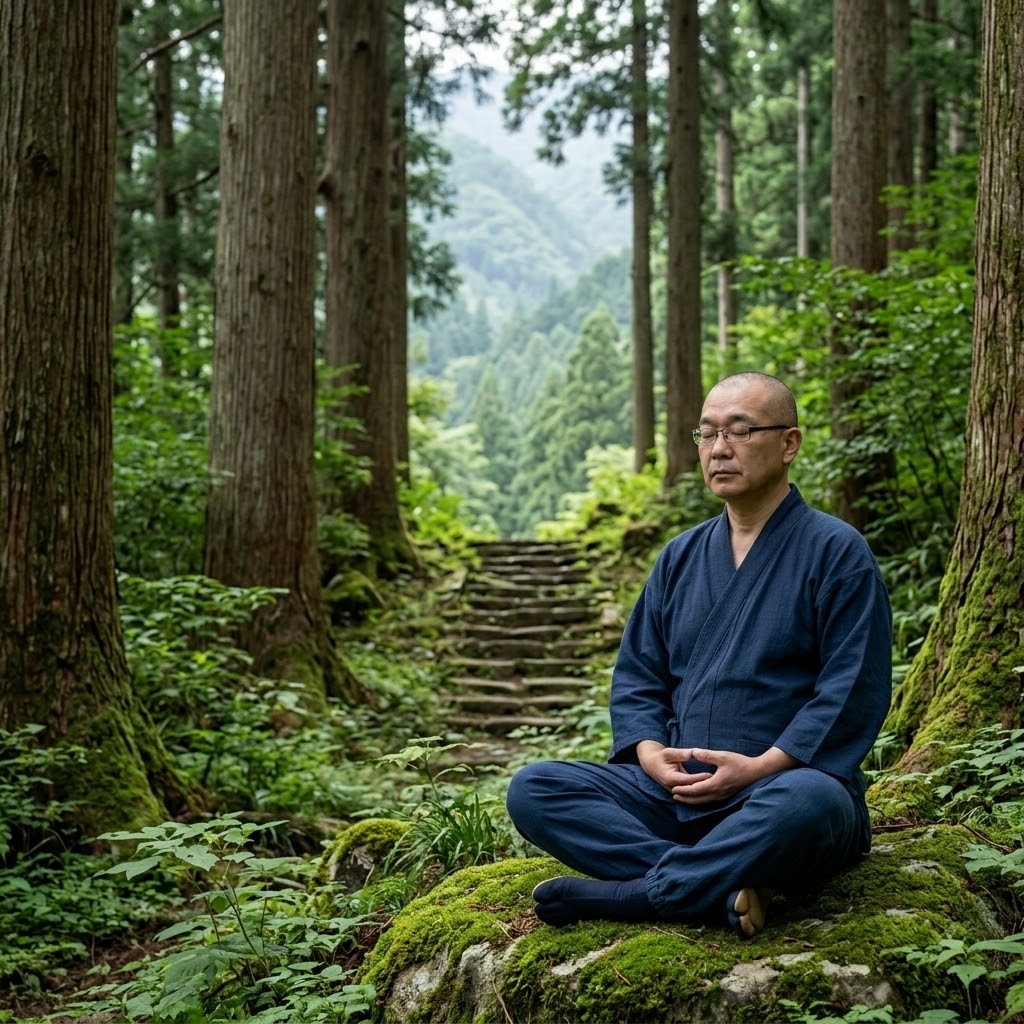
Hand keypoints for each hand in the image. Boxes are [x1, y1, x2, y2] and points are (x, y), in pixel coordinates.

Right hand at [635, 740, 713, 792]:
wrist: (651, 765)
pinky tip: (711, 787)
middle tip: (719, 781)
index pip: (688, 780)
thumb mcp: (669, 752)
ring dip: (704, 790)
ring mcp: (676, 792)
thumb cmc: (661, 757)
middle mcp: (673, 788)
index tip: (712, 774)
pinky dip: (700, 790)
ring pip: (692, 793)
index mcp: (670, 778)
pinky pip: (691, 793)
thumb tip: (693, 753)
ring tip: (718, 785)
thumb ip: (681, 753)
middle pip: (692, 789)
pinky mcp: (679, 792)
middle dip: (705, 786)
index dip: (700, 778)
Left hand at [668, 746, 798, 804]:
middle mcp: (718, 793)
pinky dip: (701, 800)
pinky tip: (698, 797)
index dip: (683, 790)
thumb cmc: (740, 763)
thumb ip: (707, 755)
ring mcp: (723, 796)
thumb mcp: (723, 756)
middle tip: (673, 795)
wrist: (757, 772)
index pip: (695, 790)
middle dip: (685, 798)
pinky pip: (710, 801)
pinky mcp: (726, 795)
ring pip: (704, 801)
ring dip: (692, 800)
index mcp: (715, 784)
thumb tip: (693, 752)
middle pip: (698, 799)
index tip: (673, 788)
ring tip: (682, 798)